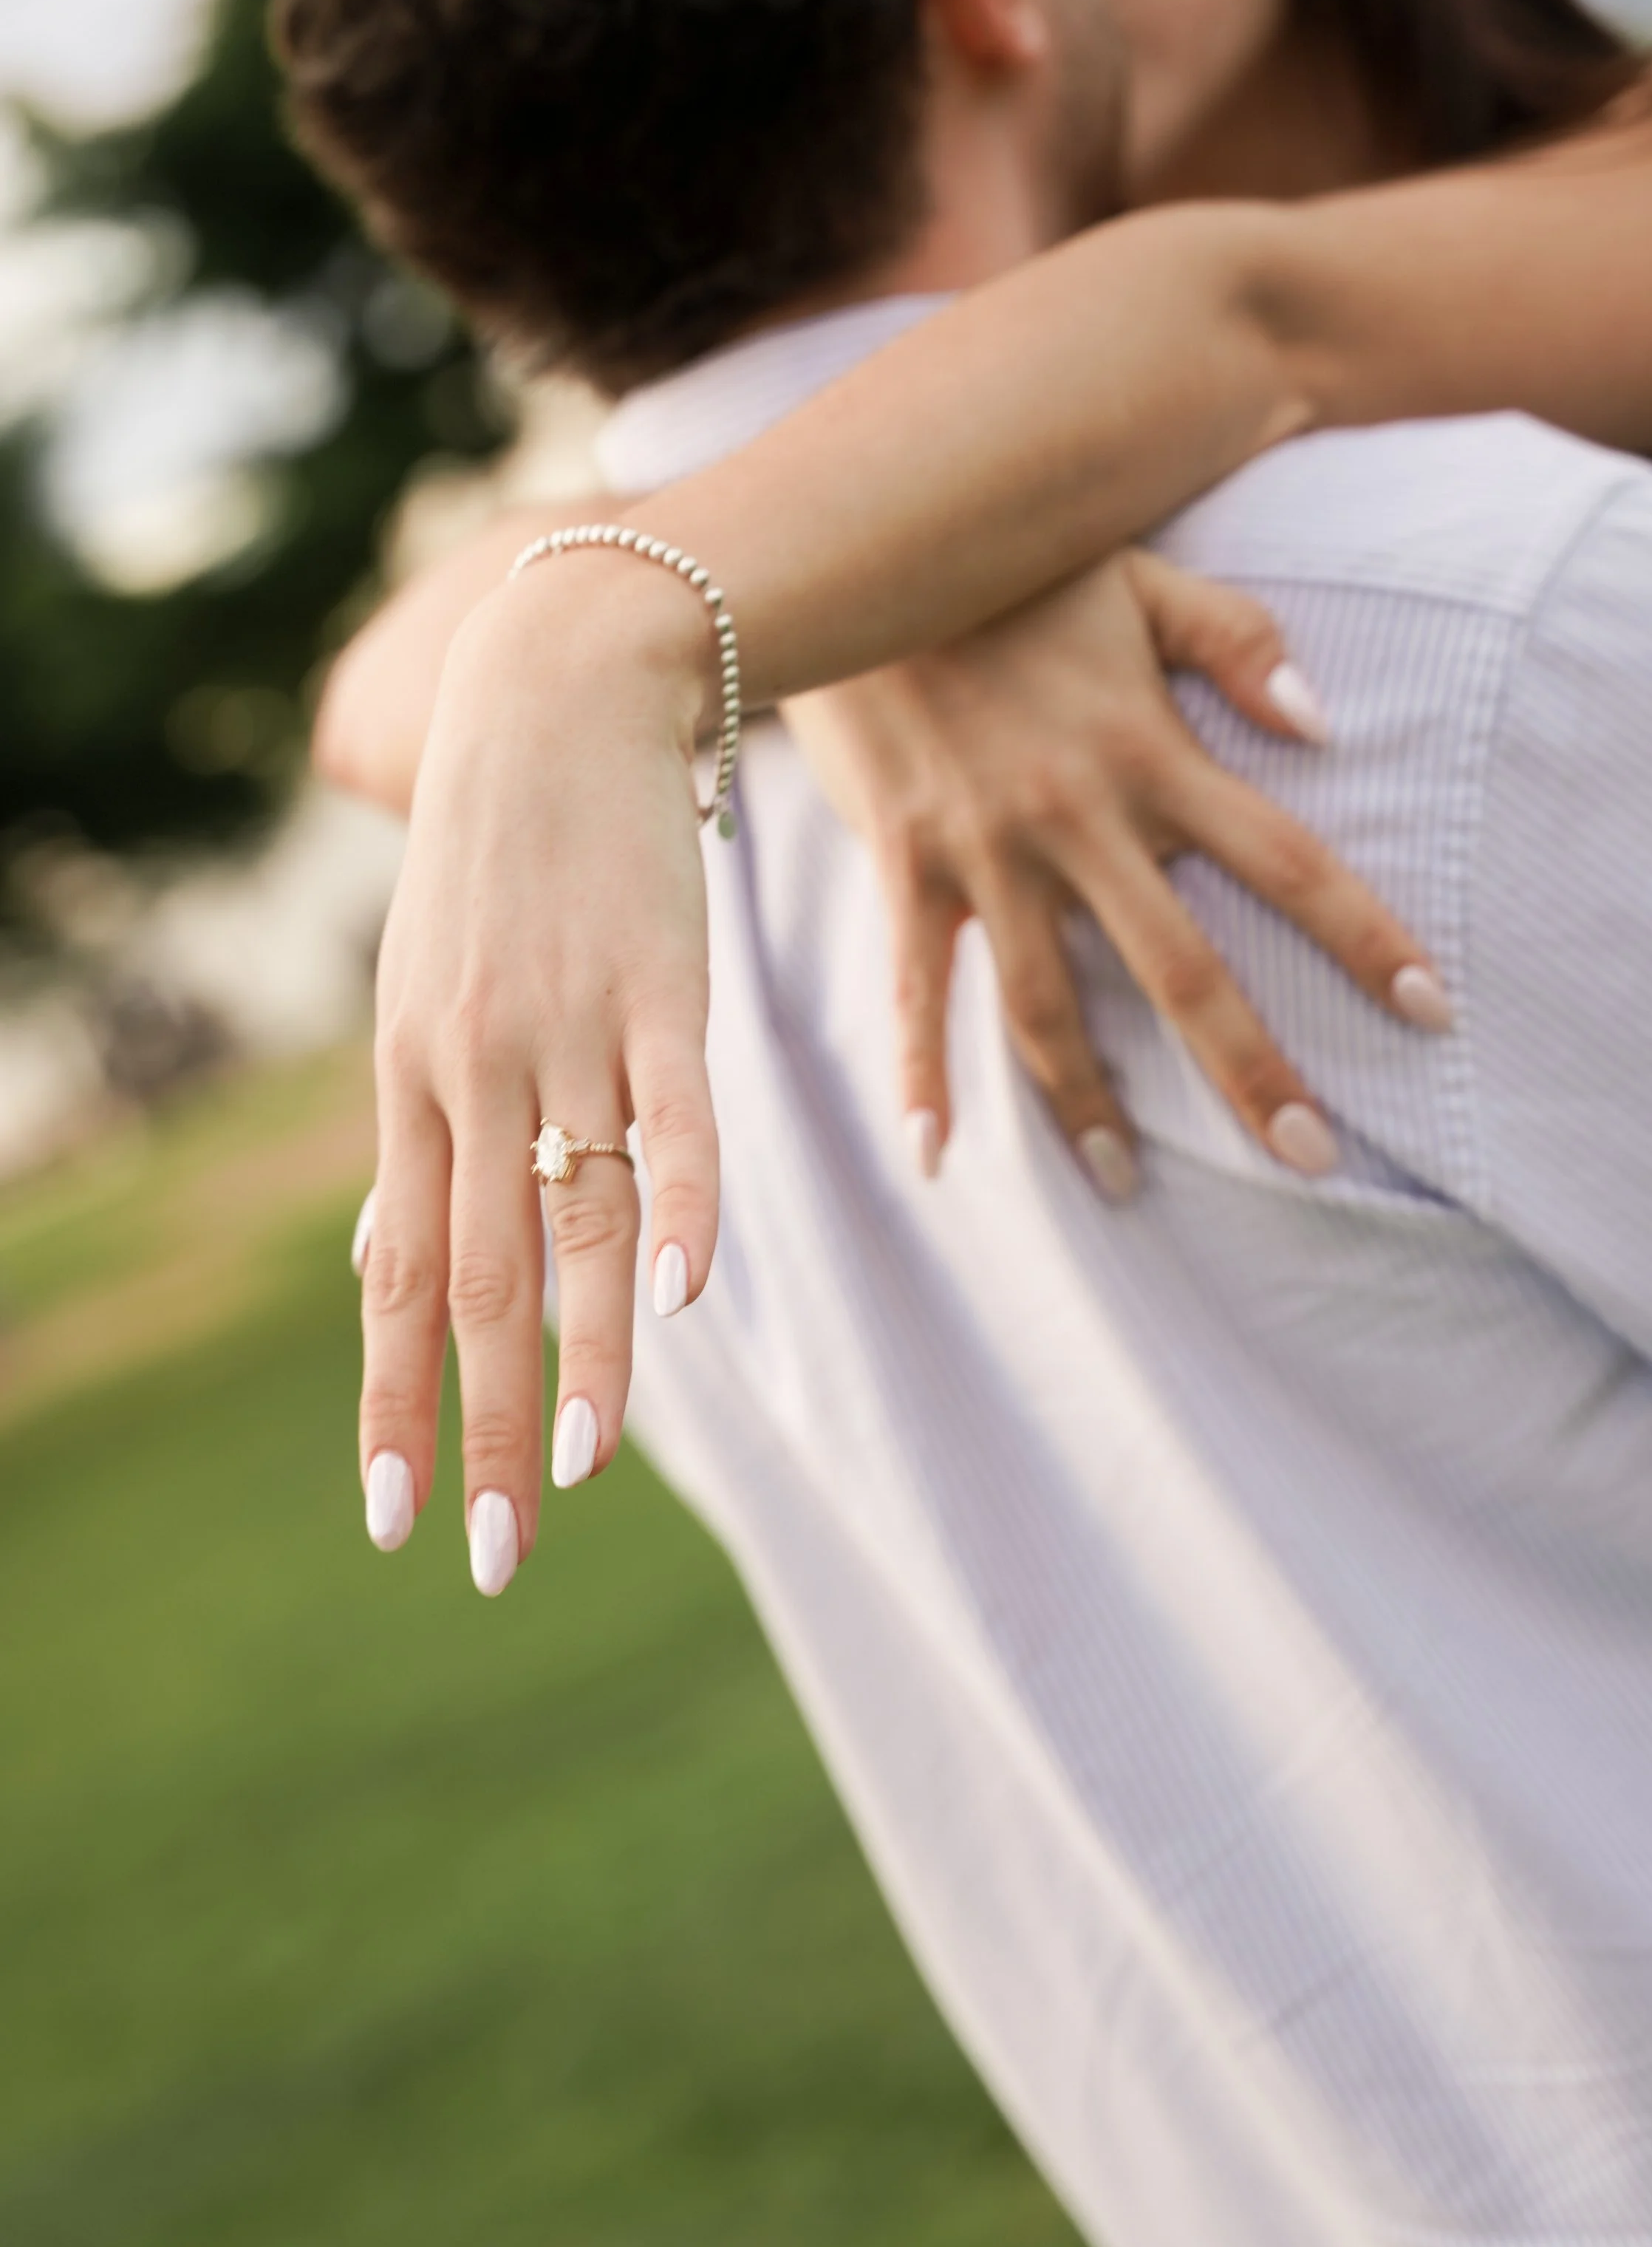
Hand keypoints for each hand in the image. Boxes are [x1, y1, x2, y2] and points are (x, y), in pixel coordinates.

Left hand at [356, 551, 719, 1593]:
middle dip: (480, 1424)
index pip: (401, 1276)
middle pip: (481, 1278)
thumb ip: (413, 1138)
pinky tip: (682, 1302)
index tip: (393, 1517)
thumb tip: (374, 1263)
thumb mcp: (418, 995)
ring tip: (580, 1469)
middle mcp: (474, 1071)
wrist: (559, 695)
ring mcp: (571, 1028)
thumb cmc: (495, 860)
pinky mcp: (665, 986)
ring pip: (575, 1218)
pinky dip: (683, 1207)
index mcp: (413, 1084)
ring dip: (578, 1355)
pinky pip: (678, 1115)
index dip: (394, 1401)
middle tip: (487, 1551)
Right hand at [781, 552, 1448, 1191]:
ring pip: (1047, 1006)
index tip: (1433, 1010)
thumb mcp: (1136, 578)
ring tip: (1125, 1184)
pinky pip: (915, 988)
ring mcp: (984, 853)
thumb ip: (1237, 640)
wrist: (844, 558)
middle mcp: (1074, 818)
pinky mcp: (906, 867)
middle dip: (1249, 1070)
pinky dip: (921, 1074)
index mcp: (1148, 751)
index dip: (1363, 936)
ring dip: (1087, 1104)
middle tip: (1311, 1157)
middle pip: (1180, 968)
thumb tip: (1325, 726)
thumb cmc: (1007, 569)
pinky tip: (934, 1155)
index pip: (1285, 860)